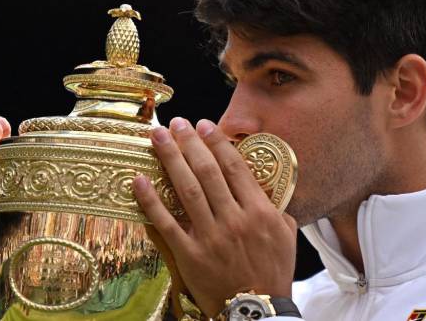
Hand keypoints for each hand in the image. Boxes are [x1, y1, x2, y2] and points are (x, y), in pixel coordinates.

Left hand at [133, 117, 297, 316]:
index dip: (218, 143)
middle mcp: (234, 220)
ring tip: (158, 137)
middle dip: (191, 143)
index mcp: (259, 212)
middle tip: (178, 123)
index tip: (205, 125)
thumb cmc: (272, 271)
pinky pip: (166, 223)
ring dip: (171, 160)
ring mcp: (210, 237)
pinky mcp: (190, 255)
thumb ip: (274, 205)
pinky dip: (151, 201)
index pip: (235, 167)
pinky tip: (138, 180)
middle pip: (208, 172)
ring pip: (187, 190)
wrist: (257, 310)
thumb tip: (261, 180)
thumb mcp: (286, 235)